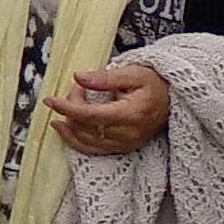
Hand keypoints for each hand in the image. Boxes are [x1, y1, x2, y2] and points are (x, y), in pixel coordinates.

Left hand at [46, 61, 171, 154]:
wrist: (174, 99)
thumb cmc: (154, 84)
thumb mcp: (133, 73)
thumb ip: (105, 78)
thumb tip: (78, 77)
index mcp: (131, 114)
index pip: (91, 115)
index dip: (67, 108)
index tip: (49, 100)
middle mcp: (128, 134)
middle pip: (86, 126)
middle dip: (72, 108)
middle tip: (77, 89)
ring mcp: (126, 144)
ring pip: (86, 140)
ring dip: (71, 122)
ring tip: (72, 102)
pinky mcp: (123, 148)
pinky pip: (93, 149)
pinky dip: (75, 139)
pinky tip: (63, 127)